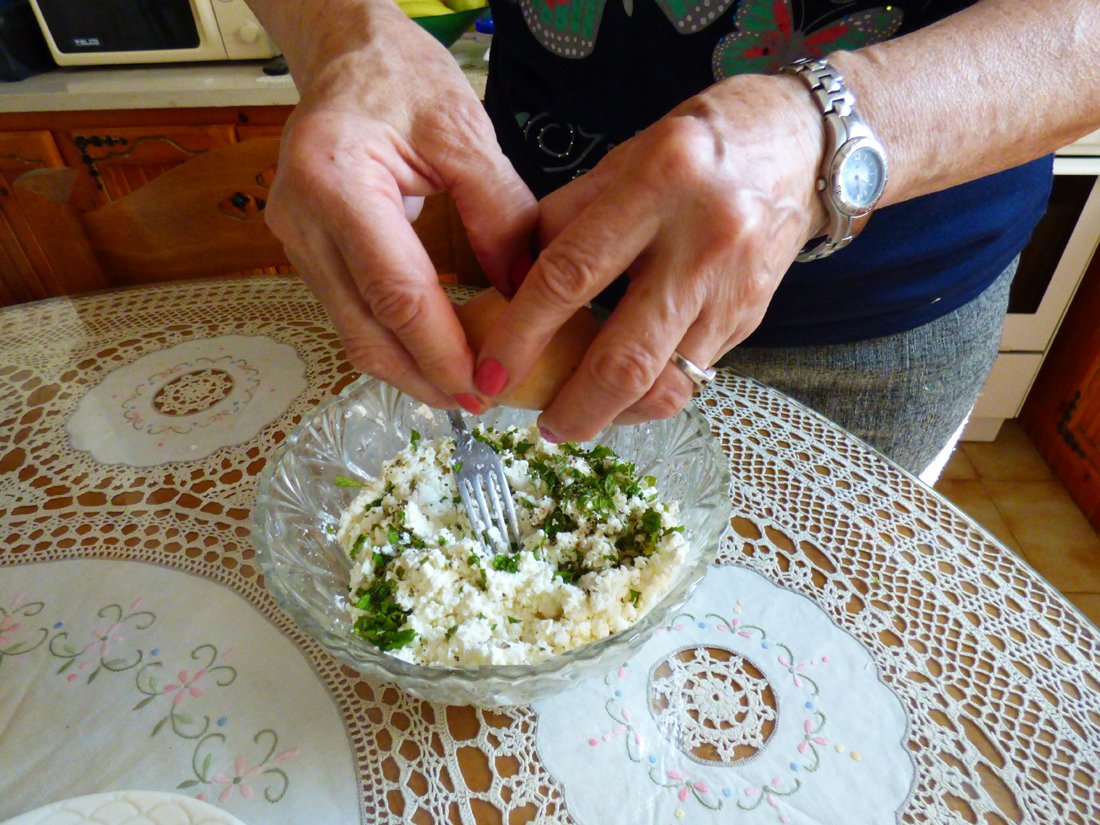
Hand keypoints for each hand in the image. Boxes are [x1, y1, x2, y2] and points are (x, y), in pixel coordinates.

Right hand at [262, 2, 536, 406]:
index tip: (484, 387)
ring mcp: (294, 239)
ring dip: (406, 366)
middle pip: (362, 331)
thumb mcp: (465, 134)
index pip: (395, 293)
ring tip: (461, 384)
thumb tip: (525, 296)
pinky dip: (392, 338)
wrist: (348, 55)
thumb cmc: (403, 79)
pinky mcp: (304, 250)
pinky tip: (433, 350)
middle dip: (422, 378)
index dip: (441, 352)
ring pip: (351, 330)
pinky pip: (350, 311)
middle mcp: (300, 218)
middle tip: (476, 404)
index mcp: (334, 179)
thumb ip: (500, 215)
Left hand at [473, 73, 825, 439]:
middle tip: (541, 428)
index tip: (490, 374)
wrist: (801, 147)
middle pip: (626, 358)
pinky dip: (649, 395)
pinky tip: (621, 393)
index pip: (571, 275)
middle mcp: (702, 242)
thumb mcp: (624, 158)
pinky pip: (692, 376)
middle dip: (574, 408)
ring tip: (579, 417)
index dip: (522, 335)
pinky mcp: (751, 319)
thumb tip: (511, 282)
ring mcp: (733, 289)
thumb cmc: (698, 147)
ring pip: (667, 385)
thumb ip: (566, 218)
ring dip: (614, 416)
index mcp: (657, 185)